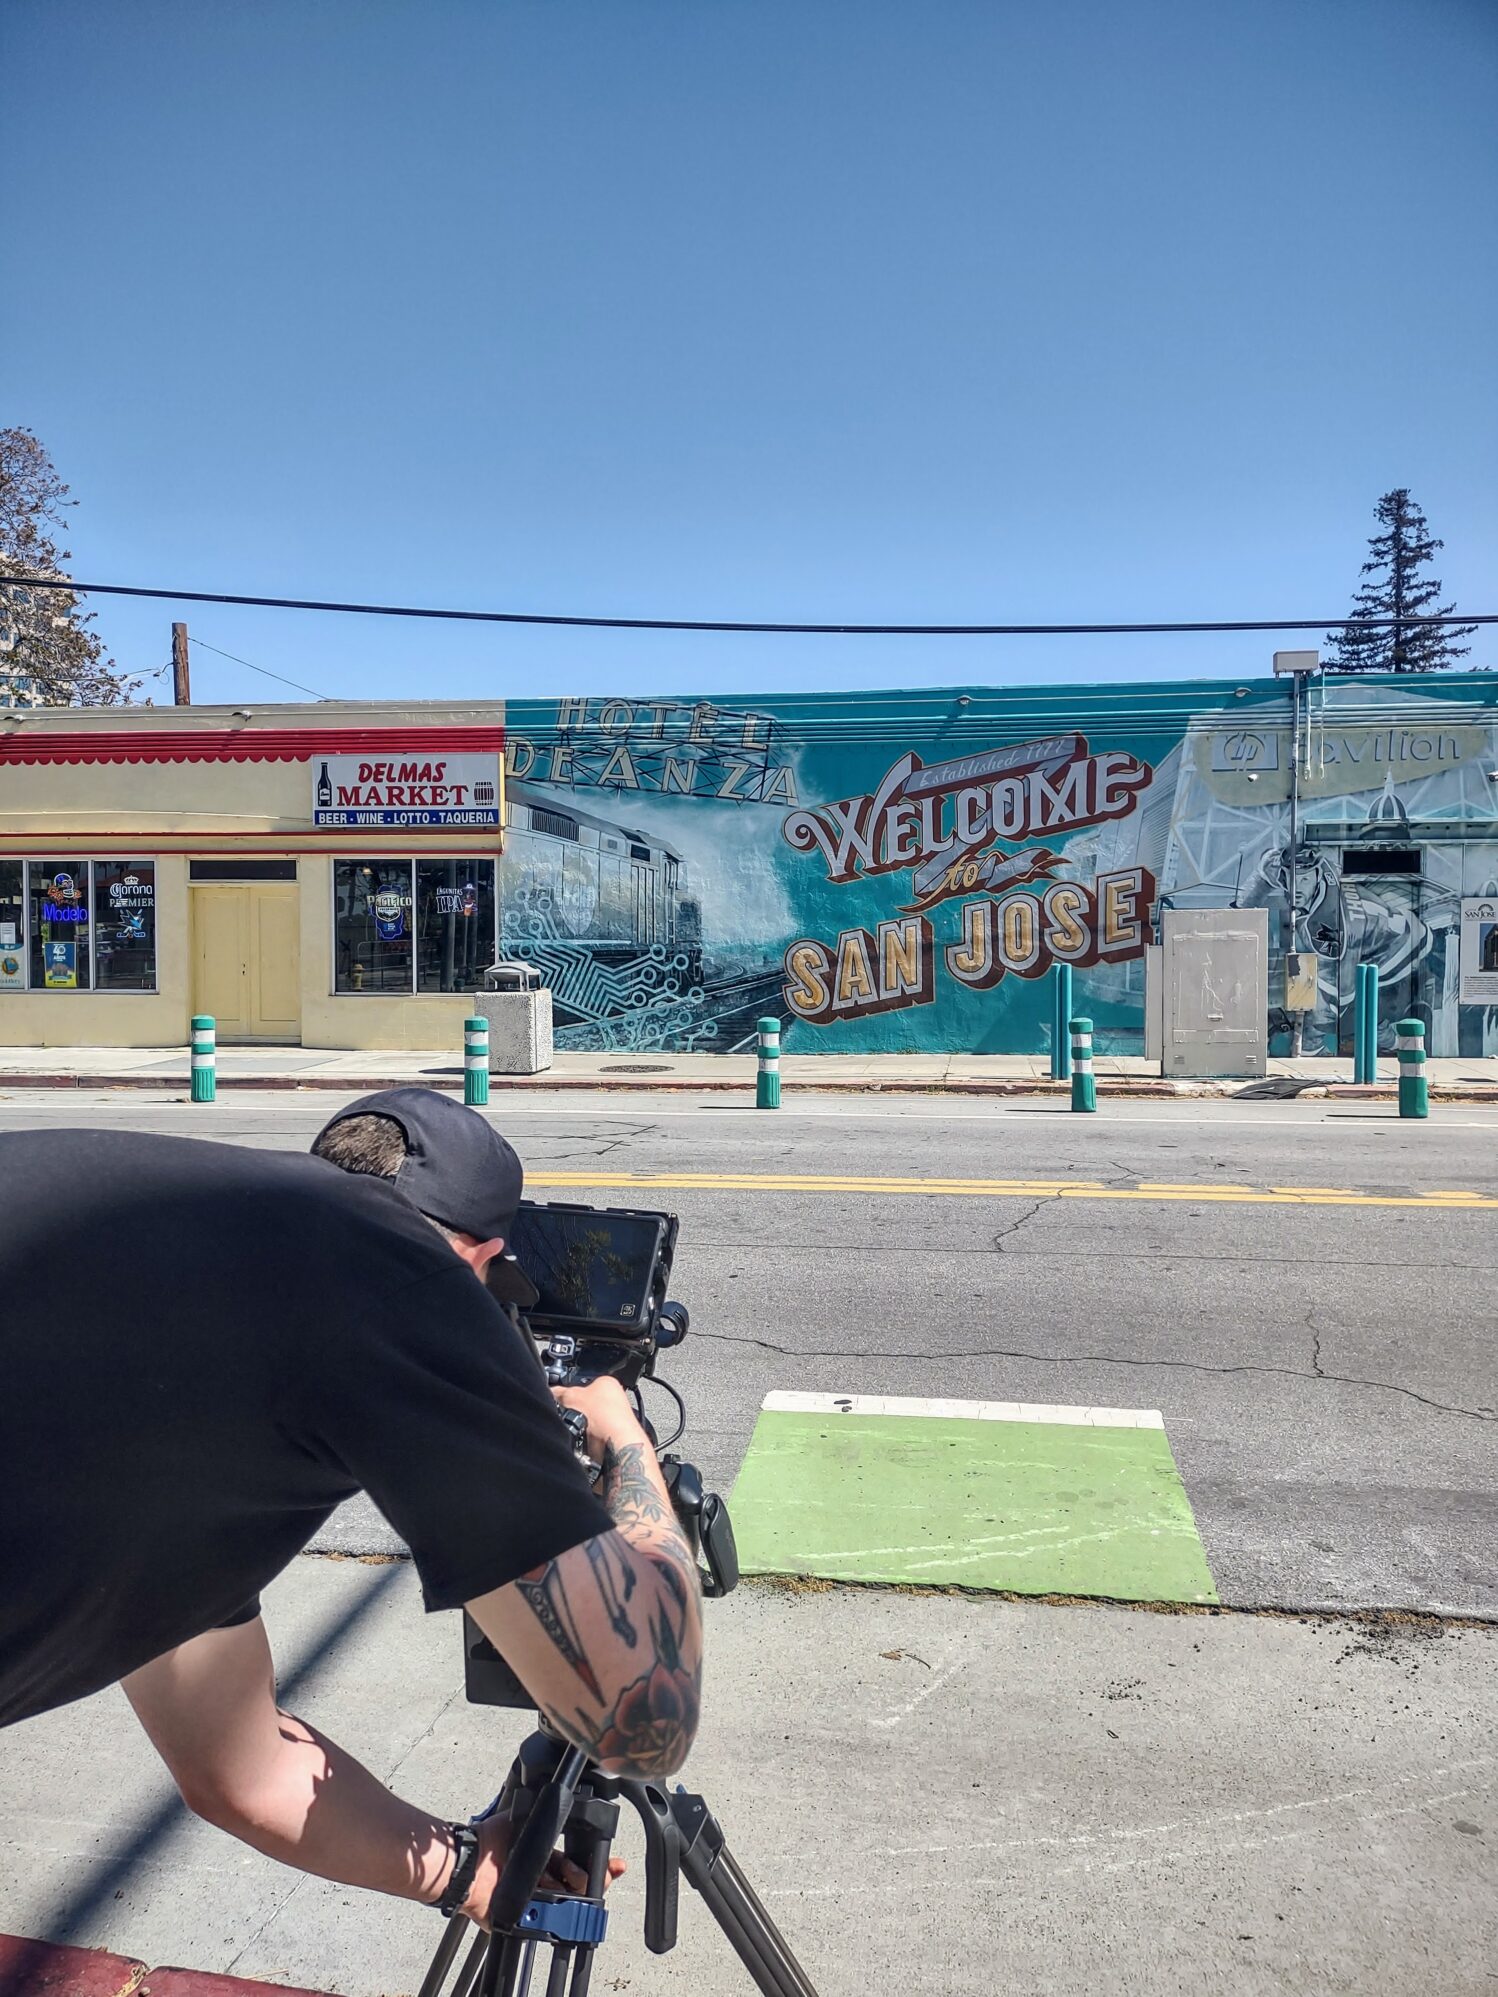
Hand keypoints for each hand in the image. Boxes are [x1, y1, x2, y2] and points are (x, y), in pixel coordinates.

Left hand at [460, 1812, 624, 1927]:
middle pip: (575, 1885)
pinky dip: (561, 1913)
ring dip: (578, 1893)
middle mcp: (540, 1881)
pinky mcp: (525, 1921)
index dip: (592, 1864)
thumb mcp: (523, 1819)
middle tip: (598, 1874)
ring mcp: (534, 1902)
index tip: (614, 1864)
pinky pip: (549, 1921)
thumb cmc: (493, 1840)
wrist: (472, 1866)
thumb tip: (565, 1802)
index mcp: (541, 1859)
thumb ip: (543, 1815)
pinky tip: (565, 1900)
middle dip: (593, 1878)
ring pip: (567, 1902)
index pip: (574, 1864)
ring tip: (576, 1882)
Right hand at [551, 1376, 644, 1465]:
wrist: (617, 1443)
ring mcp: (615, 1417)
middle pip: (586, 1403)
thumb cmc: (607, 1416)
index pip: (583, 1383)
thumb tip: (551, 1393)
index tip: (562, 1399)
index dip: (570, 1391)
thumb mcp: (572, 1397)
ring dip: (582, 1426)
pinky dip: (587, 1437)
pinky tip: (587, 1438)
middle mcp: (615, 1398)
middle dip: (576, 1410)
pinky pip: (592, 1435)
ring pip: (588, 1421)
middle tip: (571, 1415)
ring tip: (582, 1428)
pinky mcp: (612, 1434)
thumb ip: (559, 1393)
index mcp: (607, 1382)